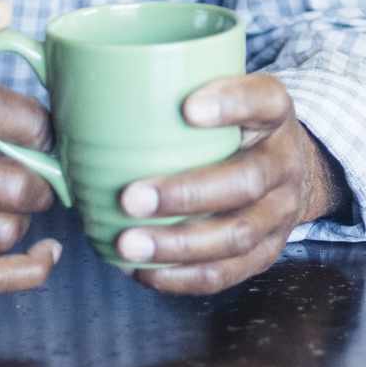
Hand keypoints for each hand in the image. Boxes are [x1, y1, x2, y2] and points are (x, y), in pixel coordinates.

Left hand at [111, 73, 345, 294]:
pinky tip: (145, 270)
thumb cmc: (234, 128)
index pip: (264, 100)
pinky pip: (229, 272)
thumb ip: (172, 90)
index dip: (231, 103)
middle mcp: (284, 162)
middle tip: (131, 197)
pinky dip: (184, 277)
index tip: (187, 108)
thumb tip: (74, 89)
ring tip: (129, 244)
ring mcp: (280, 211)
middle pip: (247, 180)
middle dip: (187, 193)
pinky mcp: (268, 251)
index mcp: (274, 113)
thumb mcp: (224, 95)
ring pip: (237, 234)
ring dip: (179, 244)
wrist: (291, 171)